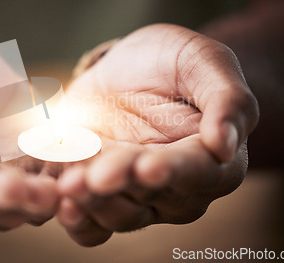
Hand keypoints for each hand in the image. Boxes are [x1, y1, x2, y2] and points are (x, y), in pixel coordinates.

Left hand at [57, 24, 258, 245]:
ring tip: (67, 178)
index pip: (197, 172)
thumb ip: (226, 97)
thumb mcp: (203, 60)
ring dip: (90, 200)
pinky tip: (57, 198)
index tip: (147, 166)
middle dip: (119, 185)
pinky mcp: (101, 194)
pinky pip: (90, 223)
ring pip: (117, 214)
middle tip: (92, 175)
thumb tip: (226, 145)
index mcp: (212, 160)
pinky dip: (74, 216)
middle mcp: (176, 188)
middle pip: (150, 197)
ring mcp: (136, 195)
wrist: (127, 70)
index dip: (172, 171)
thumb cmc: (171, 61)